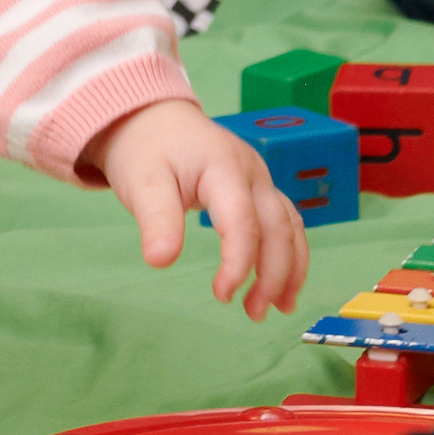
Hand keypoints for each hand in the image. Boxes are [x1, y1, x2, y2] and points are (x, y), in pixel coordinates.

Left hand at [81, 101, 308, 315]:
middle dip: (274, 274)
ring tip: (277, 308)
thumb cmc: (148, 149)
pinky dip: (289, 255)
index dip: (239, 262)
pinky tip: (280, 284)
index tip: (222, 295)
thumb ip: (156, 220)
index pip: (244, 221)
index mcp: (224, 167)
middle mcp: (252, 173)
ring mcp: (261, 180)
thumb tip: (161, 262)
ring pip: (291, 227)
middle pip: (279, 227)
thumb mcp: (142, 182)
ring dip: (290, 269)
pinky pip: (286, 224)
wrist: (155, 120)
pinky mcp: (260, 190)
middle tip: (254, 314)